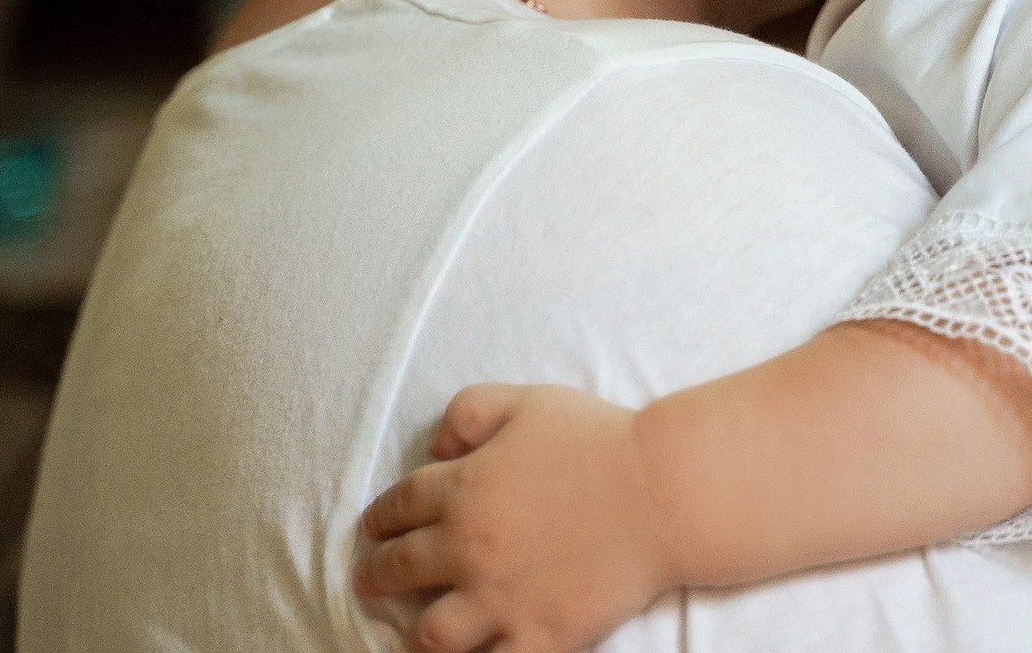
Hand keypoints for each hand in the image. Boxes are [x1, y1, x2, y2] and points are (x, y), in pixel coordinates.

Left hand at [355, 384, 677, 652]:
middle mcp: (469, 548)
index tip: (373, 529)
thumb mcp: (528, 401)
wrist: (662, 492)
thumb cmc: (599, 441)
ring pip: (430, 634)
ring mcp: (500, 598)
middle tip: (370, 581)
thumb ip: (469, 411)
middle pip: (399, 569)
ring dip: (412, 633)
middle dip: (376, 575)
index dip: (379, 519)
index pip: (398, 507)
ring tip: (411, 633)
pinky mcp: (538, 635)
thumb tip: (438, 447)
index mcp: (464, 488)